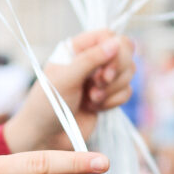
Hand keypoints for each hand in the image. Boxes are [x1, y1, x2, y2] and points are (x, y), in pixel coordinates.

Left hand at [4, 31, 134, 152]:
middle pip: (124, 51)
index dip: (114, 52)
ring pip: (128, 72)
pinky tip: (94, 108)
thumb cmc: (47, 105)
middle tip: (97, 86)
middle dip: (116, 71)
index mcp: (76, 48)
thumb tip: (115, 42)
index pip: (108, 36)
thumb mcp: (65, 79)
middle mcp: (91, 60)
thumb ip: (90, 59)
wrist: (45, 137)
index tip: (104, 72)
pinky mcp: (108, 96)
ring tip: (91, 99)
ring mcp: (100, 78)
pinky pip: (126, 92)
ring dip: (112, 89)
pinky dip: (113, 102)